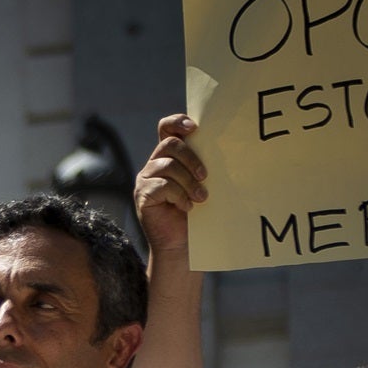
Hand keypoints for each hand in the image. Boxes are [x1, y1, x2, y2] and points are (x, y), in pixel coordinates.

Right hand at [133, 114, 206, 256]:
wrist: (181, 245)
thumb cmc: (196, 214)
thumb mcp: (201, 183)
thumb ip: (202, 165)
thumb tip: (225, 145)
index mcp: (168, 156)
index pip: (166, 128)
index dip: (177, 122)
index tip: (194, 128)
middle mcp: (154, 164)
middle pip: (170, 144)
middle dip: (191, 158)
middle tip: (205, 176)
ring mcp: (145, 180)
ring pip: (167, 166)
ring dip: (188, 181)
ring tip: (201, 197)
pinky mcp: (141, 196)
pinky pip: (161, 186)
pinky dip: (179, 196)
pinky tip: (187, 207)